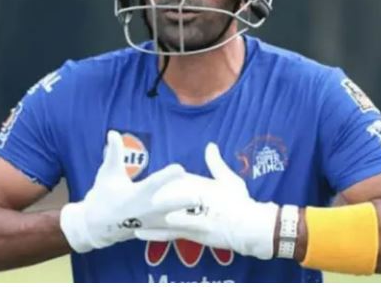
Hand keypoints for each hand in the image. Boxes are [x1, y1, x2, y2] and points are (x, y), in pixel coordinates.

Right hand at [60, 130, 197, 252]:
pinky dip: (186, 227)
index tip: (180, 168)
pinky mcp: (156, 231)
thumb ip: (114, 153)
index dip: (166, 176)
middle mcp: (145, 210)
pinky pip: (173, 230)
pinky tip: (203, 223)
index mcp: (136, 195)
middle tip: (199, 196)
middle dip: (183, 202)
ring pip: (174, 221)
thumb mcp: (108, 173)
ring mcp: (152, 223)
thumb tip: (113, 132)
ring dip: (190, 218)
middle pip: (168, 206)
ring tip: (207, 213)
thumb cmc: (103, 195)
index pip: (153, 184)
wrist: (97, 226)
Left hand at [135, 142, 278, 259]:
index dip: (164, 180)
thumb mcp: (229, 180)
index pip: (176, 180)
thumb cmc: (239, 202)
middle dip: (151, 197)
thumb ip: (216, 163)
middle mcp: (192, 202)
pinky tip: (140, 233)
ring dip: (148, 218)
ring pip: (164, 217)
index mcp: (199, 187)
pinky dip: (155, 233)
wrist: (249, 226)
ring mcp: (191, 220)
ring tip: (130, 216)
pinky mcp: (192, 234)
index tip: (151, 180)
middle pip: (166, 198)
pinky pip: (169, 233)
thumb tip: (210, 145)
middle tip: (134, 197)